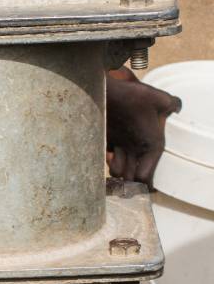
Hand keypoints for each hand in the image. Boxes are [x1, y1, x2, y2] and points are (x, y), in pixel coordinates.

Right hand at [106, 69, 181, 183]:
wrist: (105, 93)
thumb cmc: (133, 98)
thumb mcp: (161, 99)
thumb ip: (174, 104)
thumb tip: (178, 107)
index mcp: (151, 145)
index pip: (146, 177)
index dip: (148, 187)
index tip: (150, 191)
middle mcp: (133, 149)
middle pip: (130, 179)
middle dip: (132, 185)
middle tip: (136, 187)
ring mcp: (117, 145)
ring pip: (116, 171)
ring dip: (120, 174)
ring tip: (124, 174)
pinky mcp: (105, 138)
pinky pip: (107, 157)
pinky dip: (110, 161)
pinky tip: (111, 158)